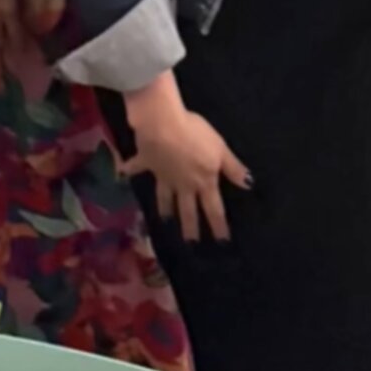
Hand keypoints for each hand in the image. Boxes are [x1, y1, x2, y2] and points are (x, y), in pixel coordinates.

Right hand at [121, 71, 251, 240]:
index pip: (214, 208)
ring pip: (164, 197)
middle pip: (187, 210)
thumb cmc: (196, 135)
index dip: (219, 225)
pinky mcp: (146, 162)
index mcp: (203, 181)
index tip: (221, 242)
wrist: (162, 126)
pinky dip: (129, 170)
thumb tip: (248, 185)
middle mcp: (183, 184)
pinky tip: (122, 172)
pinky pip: (137, 167)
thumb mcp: (220, 149)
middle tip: (190, 243)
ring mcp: (163, 176)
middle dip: (190, 227)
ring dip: (164, 209)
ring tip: (164, 220)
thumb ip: (233, 168)